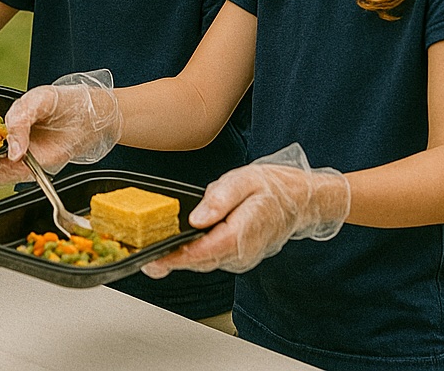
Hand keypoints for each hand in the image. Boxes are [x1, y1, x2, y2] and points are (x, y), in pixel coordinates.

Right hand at [0, 70, 122, 186]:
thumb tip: (12, 153)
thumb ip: (21, 121)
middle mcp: (9, 139)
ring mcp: (19, 155)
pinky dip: (4, 177)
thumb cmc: (63, 102)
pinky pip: (12, 178)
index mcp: (6, 120)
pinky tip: (2, 170)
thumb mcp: (39, 100)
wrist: (90, 117)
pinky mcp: (31, 169)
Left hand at [142, 143, 350, 277]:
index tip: (155, 260)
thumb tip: (196, 218)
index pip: (204, 251)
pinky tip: (178, 247)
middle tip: (143, 259)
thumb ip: (219, 199)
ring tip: (152, 255)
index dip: (177, 257)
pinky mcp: (239, 255)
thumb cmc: (273, 187)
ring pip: (205, 263)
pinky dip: (193, 256)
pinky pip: (213, 258)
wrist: (301, 200)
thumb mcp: (245, 180)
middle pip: (201, 262)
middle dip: (171, 262)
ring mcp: (242, 257)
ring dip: (180, 261)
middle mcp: (242, 252)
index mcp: (242, 233)